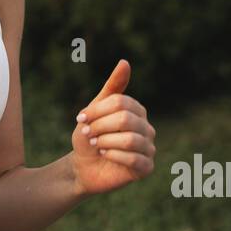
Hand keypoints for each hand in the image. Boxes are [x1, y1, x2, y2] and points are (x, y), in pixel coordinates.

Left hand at [70, 59, 154, 196]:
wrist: (83, 166)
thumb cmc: (90, 137)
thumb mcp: (95, 110)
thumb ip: (112, 88)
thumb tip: (125, 62)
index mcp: (137, 111)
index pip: (120, 102)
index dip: (97, 110)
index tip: (81, 119)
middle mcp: (147, 128)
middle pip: (125, 119)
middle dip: (100, 126)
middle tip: (88, 134)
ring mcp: (149, 148)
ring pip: (130, 139)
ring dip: (105, 141)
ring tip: (96, 144)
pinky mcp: (146, 168)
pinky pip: (134, 159)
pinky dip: (113, 155)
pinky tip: (104, 154)